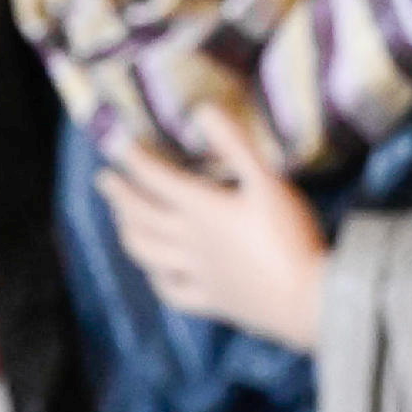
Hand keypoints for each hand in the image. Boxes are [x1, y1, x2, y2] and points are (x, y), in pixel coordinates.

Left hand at [99, 107, 326, 349]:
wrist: (308, 299)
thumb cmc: (291, 236)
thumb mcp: (269, 183)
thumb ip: (236, 146)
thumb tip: (203, 110)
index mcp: (203, 210)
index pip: (157, 180)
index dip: (135, 160)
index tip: (118, 146)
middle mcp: (190, 242)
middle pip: (143, 216)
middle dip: (120, 195)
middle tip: (104, 180)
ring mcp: (197, 274)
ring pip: (148, 253)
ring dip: (129, 233)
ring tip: (120, 220)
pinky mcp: (211, 301)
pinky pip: (171, 291)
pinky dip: (157, 278)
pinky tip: (155, 272)